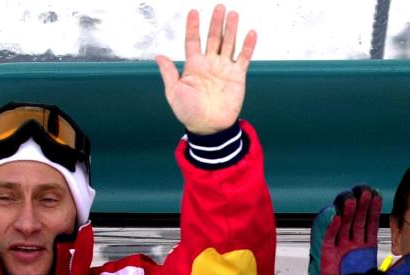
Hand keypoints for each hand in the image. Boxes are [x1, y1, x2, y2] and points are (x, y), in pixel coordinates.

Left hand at [156, 4, 256, 133]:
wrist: (208, 128)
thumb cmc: (189, 112)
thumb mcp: (174, 92)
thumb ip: (169, 73)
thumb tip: (159, 56)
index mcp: (194, 66)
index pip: (193, 41)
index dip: (193, 27)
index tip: (193, 12)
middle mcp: (209, 64)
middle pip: (213, 38)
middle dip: (216, 23)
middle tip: (220, 7)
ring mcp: (224, 69)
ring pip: (228, 44)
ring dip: (231, 29)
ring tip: (233, 14)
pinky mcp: (237, 77)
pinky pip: (243, 58)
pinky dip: (248, 46)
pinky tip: (250, 33)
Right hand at [285, 186, 409, 274]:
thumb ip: (407, 270)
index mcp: (362, 251)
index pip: (366, 224)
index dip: (370, 210)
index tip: (376, 196)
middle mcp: (347, 248)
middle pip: (352, 219)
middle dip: (358, 204)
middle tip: (364, 191)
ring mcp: (334, 252)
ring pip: (337, 224)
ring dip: (343, 210)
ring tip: (352, 198)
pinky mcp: (322, 258)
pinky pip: (322, 237)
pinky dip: (326, 224)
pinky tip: (334, 213)